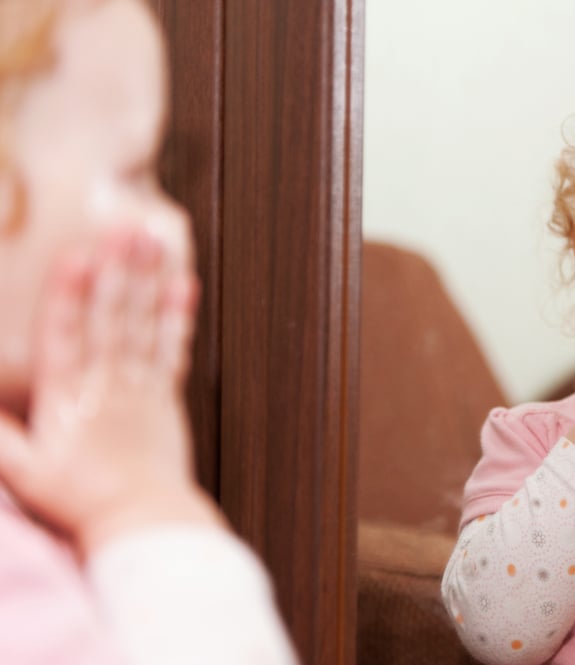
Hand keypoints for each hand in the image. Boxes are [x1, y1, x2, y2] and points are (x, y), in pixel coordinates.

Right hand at [0, 229, 220, 554]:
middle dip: (115, 270)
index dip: (69, 294)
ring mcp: (140, 386)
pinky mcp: (165, 396)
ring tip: (151, 238)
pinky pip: (172, 349)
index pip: (65, 336)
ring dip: (145, 279)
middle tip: (123, 226)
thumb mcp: (23, 469)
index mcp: (65, 398)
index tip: (77, 255)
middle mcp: (104, 383)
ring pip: (140, 324)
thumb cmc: (78, 499)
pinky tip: (183, 284)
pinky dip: (177, 316)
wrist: (141, 519)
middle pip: (109, 318)